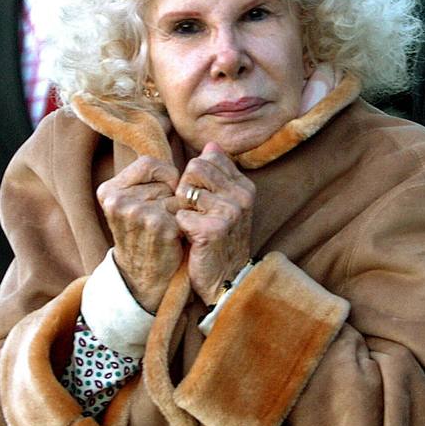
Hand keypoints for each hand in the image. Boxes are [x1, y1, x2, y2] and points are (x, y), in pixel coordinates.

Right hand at [97, 156, 181, 311]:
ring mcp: (138, 213)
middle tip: (159, 220)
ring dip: (180, 211)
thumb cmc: (146, 232)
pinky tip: (174, 237)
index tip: (162, 194)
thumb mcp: (135, 200)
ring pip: (177, 195)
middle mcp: (118, 200)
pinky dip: (186, 223)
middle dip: (171, 197)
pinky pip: (185, 211)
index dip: (164, 176)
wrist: (144, 275)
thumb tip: (207, 146)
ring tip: (166, 228)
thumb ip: (150, 175)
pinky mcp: (159, 226)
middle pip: (166, 179)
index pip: (149, 162)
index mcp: (109, 190)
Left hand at [175, 142, 254, 304]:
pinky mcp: (213, 230)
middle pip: (196, 168)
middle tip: (192, 212)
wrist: (226, 280)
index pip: (209, 158)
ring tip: (193, 227)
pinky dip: (180, 228)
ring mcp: (230, 212)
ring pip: (186, 191)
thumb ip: (218, 173)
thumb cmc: (220, 240)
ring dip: (181, 210)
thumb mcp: (225, 204)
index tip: (200, 198)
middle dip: (185, 188)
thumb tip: (211, 145)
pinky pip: (181, 215)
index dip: (195, 177)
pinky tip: (191, 240)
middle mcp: (241, 196)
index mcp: (244, 186)